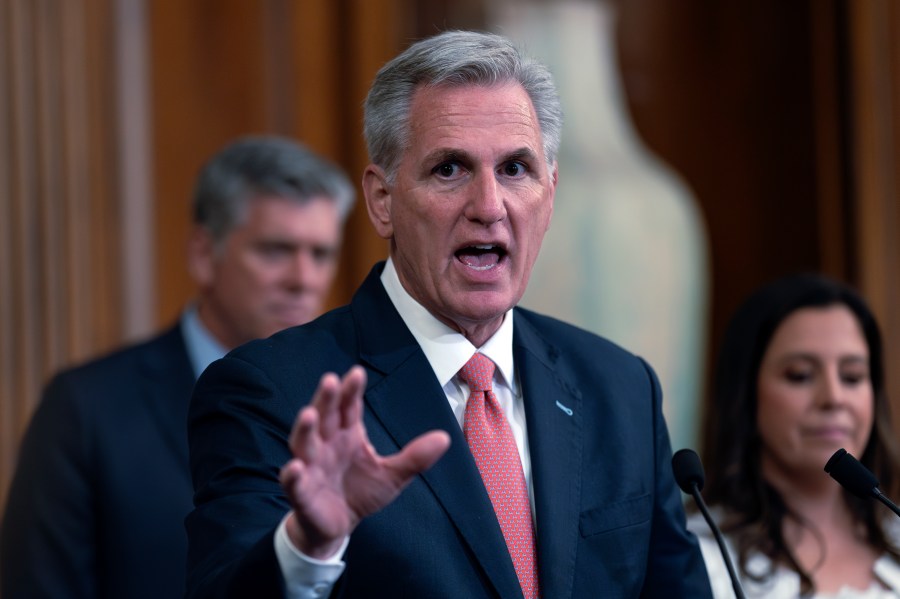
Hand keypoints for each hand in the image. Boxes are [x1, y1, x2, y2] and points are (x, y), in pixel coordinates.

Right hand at [279, 366, 450, 558]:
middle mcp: (326, 444)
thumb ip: (415, 457)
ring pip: (303, 443)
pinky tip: (295, 467)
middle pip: (324, 417)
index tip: (357, 373)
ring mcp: (311, 467)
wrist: (338, 526)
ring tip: (309, 414)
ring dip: (305, 429)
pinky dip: (293, 475)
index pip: (349, 408)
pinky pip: (295, 482)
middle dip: (326, 399)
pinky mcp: (302, 493)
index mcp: (347, 434)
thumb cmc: (361, 492)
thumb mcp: (393, 475)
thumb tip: (446, 438)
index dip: (351, 391)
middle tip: (331, 381)